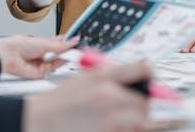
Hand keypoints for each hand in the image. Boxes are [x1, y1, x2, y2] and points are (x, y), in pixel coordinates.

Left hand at [0, 35, 79, 78]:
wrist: (9, 56)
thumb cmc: (19, 45)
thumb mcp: (44, 42)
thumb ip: (61, 45)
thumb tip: (74, 40)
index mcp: (44, 43)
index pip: (60, 43)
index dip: (68, 42)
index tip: (77, 40)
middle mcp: (44, 53)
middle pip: (61, 53)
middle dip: (68, 50)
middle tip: (78, 47)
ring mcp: (43, 63)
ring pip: (59, 62)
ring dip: (65, 57)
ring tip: (71, 52)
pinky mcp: (41, 73)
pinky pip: (53, 69)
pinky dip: (59, 64)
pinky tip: (63, 58)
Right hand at [24, 61, 151, 131]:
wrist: (41, 121)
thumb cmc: (59, 102)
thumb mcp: (83, 78)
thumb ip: (109, 75)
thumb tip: (135, 72)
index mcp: (103, 78)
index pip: (140, 70)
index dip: (151, 73)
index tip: (153, 77)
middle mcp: (109, 98)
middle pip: (146, 100)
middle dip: (147, 103)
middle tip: (142, 104)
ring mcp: (110, 120)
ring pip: (142, 120)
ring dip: (141, 120)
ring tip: (128, 118)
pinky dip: (129, 130)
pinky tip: (118, 125)